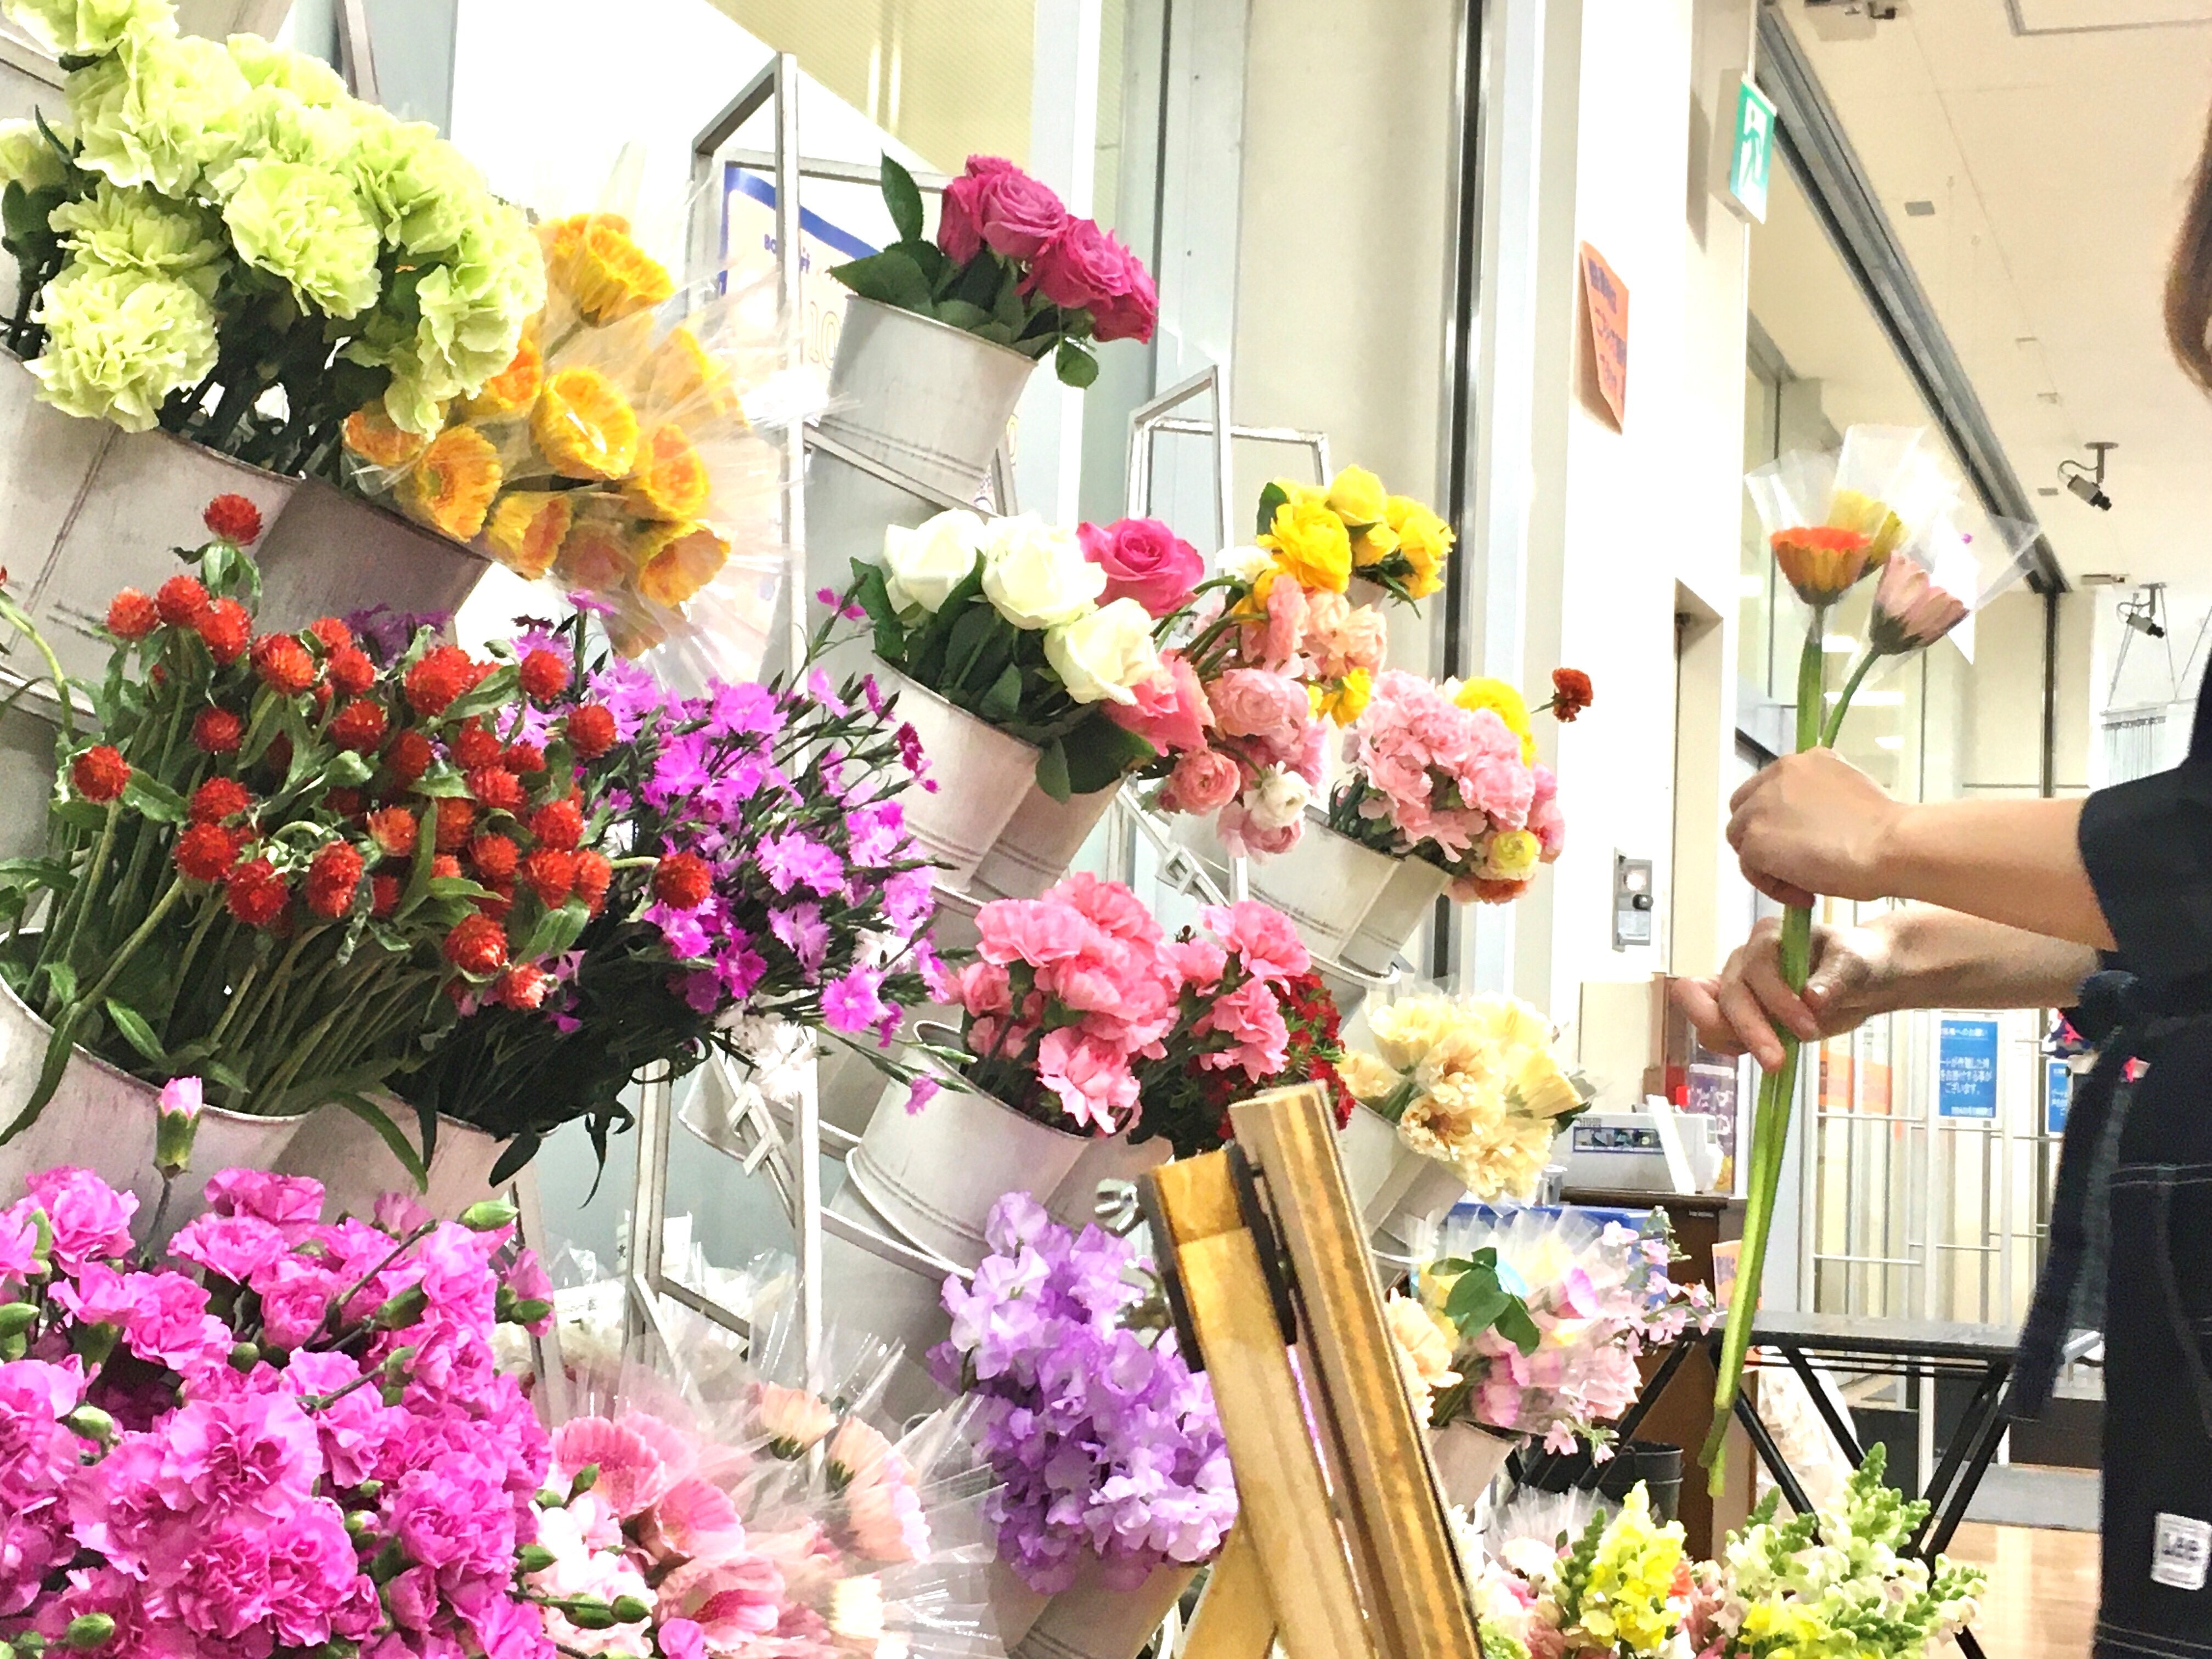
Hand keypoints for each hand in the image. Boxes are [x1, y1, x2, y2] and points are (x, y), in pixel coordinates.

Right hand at [1673, 917, 1895, 1070]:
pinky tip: (1768, 1056)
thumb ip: (1834, 978)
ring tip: (1775, 1061)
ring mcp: (1736, 989)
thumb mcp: (1855, 964)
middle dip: (1749, 1029)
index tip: (1808, 1027)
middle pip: (1725, 994)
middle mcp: (1743, 961)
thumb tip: (1811, 998)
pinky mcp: (1738, 1016)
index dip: (1776, 999)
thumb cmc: (1856, 963)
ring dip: (1737, 1042)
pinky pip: (1717, 1034)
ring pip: (1712, 1016)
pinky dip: (1735, 1048)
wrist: (1858, 983)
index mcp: (1768, 938)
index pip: (1756, 968)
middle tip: (1777, 1062)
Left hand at [1727, 748, 1906, 907]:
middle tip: (1793, 863)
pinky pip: (1751, 868)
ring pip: (1743, 839)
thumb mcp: (1846, 792)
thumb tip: (1808, 821)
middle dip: (1763, 837)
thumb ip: (1817, 798)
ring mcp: (1760, 807)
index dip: (1779, 819)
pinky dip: (1773, 885)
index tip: (1804, 840)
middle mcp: (1775, 776)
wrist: (1889, 844)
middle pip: (1746, 810)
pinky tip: (1805, 894)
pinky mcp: (1754, 839)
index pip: (1769, 789)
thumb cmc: (1883, 828)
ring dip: (1767, 863)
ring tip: (1804, 883)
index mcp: (1801, 762)